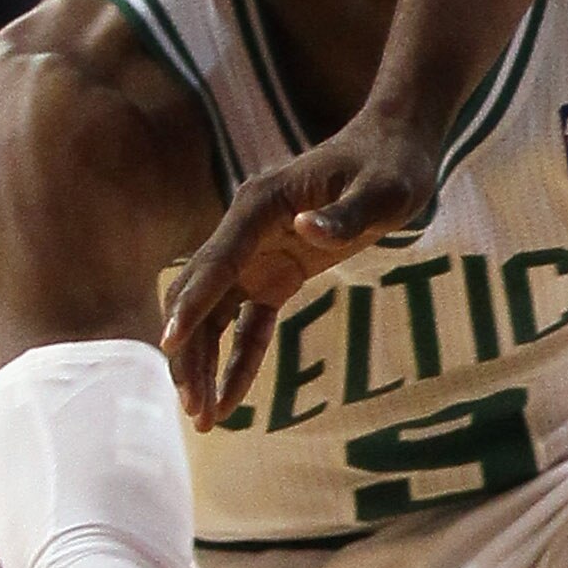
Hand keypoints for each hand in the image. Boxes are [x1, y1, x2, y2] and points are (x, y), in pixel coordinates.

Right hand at [161, 115, 438, 426]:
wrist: (395, 149)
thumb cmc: (392, 167)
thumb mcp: (384, 191)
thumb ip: (348, 213)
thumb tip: (305, 229)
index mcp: (261, 204)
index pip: (217, 259)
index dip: (193, 302)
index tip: (172, 341)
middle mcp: (246, 229)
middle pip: (201, 293)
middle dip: (190, 350)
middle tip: (192, 405)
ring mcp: (255, 253)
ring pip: (213, 314)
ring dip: (204, 363)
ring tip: (205, 417)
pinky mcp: (274, 273)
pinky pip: (247, 323)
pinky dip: (237, 360)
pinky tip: (230, 401)